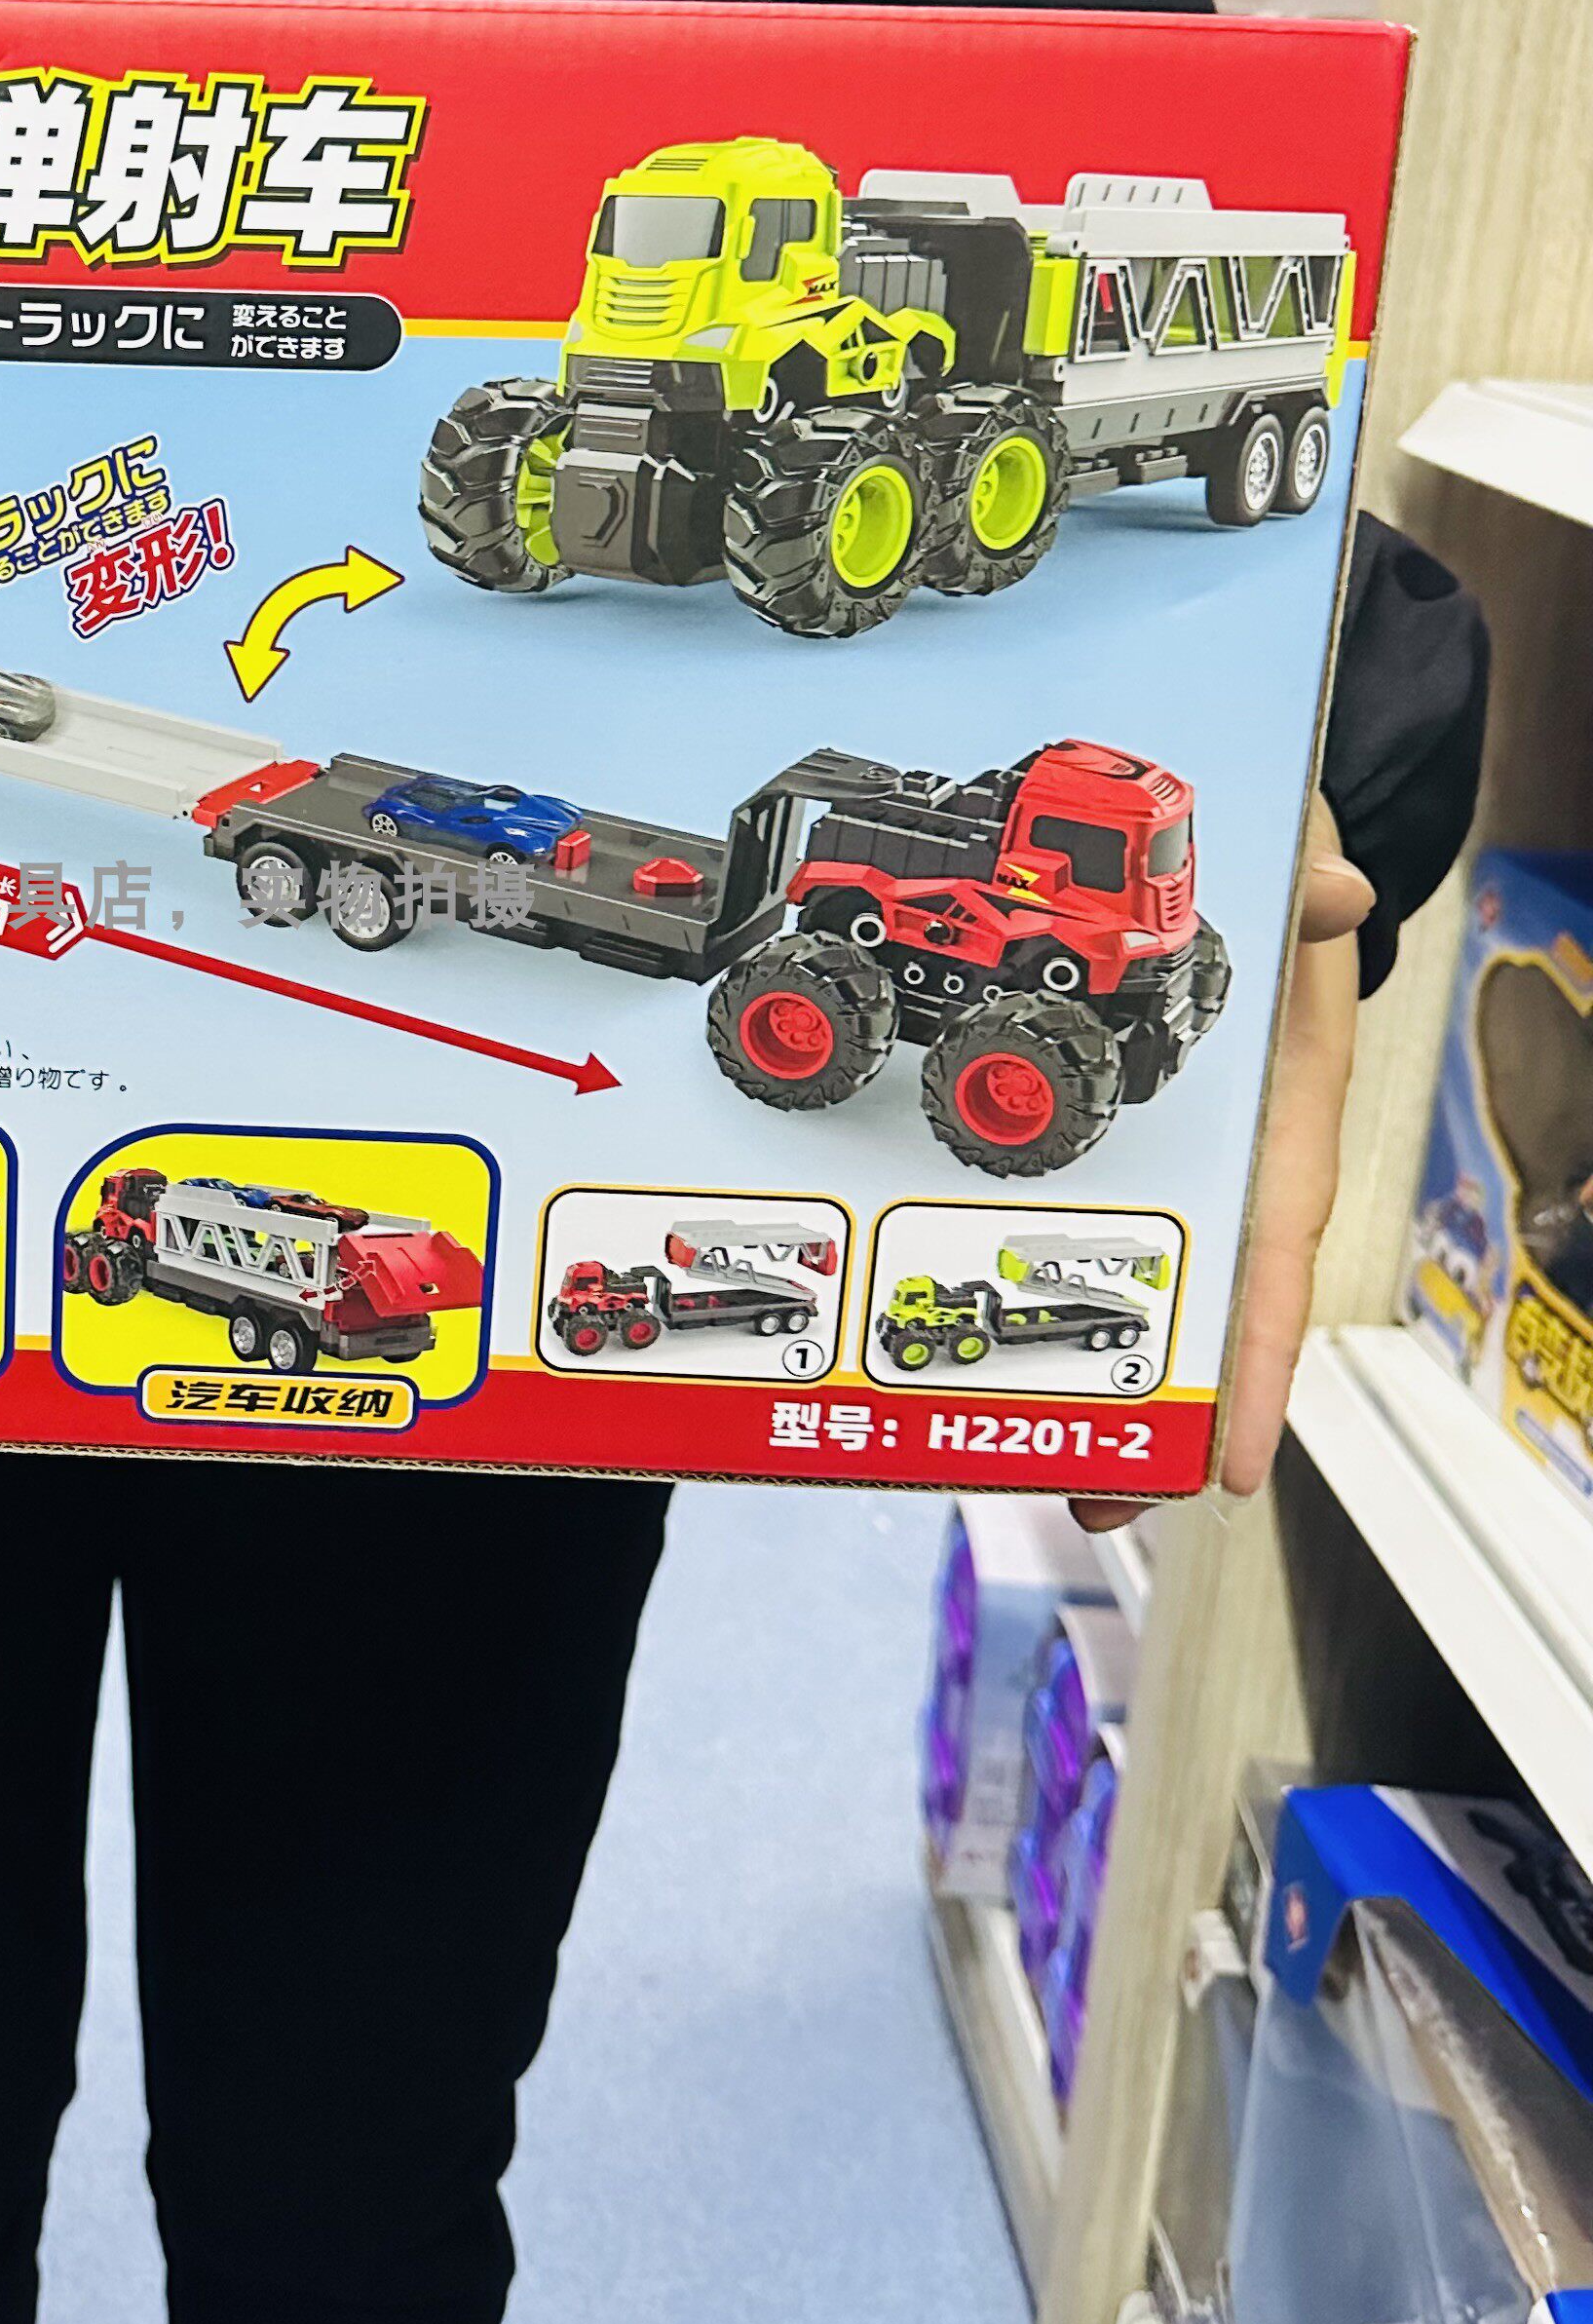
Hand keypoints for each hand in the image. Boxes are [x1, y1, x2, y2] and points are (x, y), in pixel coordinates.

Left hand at [1075, 797, 1371, 1531]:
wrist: (1232, 827)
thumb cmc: (1267, 860)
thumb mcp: (1285, 857)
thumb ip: (1300, 880)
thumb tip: (1335, 894)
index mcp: (1287, 1098)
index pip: (1281, 1244)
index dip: (1265, 1356)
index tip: (1243, 1458)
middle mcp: (1236, 1141)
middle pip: (1204, 1295)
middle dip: (1164, 1403)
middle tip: (1104, 1496)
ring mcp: (1178, 1141)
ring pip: (1143, 1270)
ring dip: (1098, 1361)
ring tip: (1044, 1459)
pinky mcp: (1118, 1123)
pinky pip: (1083, 1209)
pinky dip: (1048, 1273)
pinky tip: (987, 1328)